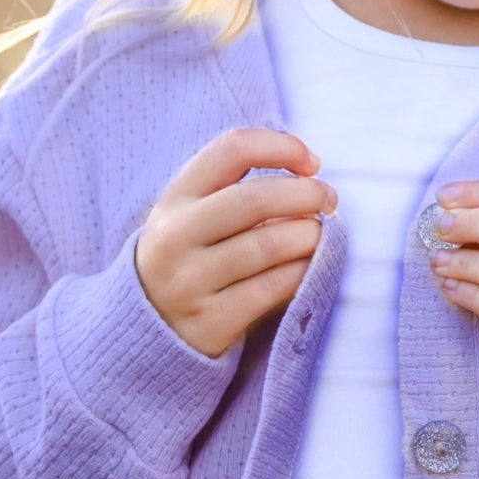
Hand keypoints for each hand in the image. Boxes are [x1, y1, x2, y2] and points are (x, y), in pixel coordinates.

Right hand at [135, 128, 335, 358]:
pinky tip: (309, 267)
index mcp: (175, 198)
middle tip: (329, 200)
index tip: (311, 164)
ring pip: (269, 245)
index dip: (282, 147)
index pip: (233, 149)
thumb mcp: (193, 215)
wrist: (149, 331)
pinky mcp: (210, 321)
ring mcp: (189, 281)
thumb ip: (238, 189)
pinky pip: (273, 288)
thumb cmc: (192, 259)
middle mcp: (175, 236)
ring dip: (310, 235)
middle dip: (307, 193)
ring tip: (321, 236)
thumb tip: (311, 176)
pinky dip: (303, 272)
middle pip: (255, 198)